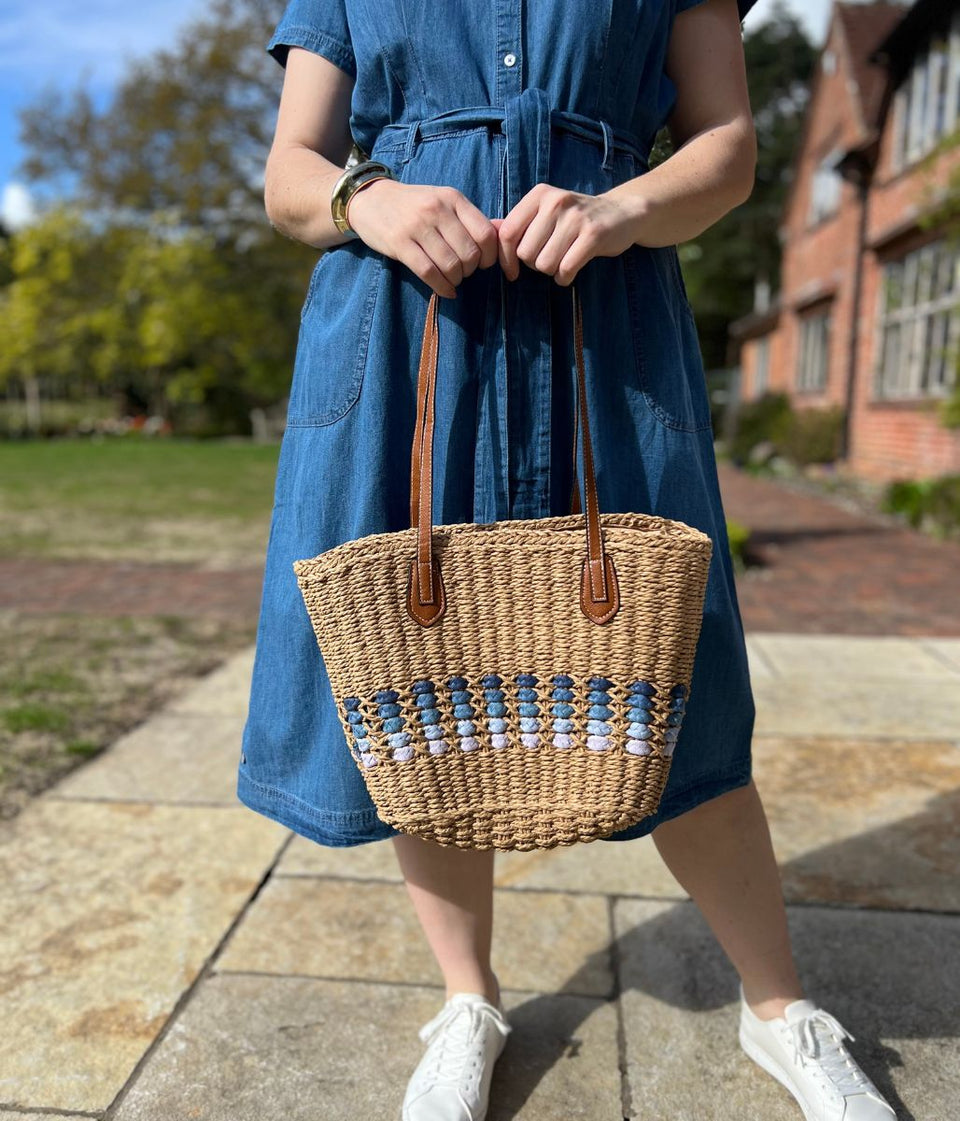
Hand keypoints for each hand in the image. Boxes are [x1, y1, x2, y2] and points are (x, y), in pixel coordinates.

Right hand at [346, 179, 500, 297]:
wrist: (370, 199)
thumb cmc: (414, 205)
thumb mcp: (444, 202)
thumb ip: (472, 218)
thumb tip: (505, 231)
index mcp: (453, 198)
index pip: (485, 234)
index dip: (489, 257)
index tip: (482, 264)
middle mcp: (437, 209)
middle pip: (469, 253)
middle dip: (470, 271)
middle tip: (463, 272)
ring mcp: (417, 226)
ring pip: (450, 265)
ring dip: (455, 280)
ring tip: (452, 280)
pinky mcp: (399, 243)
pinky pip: (428, 272)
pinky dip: (441, 287)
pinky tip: (445, 290)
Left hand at [493, 184, 637, 284]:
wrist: (621, 213)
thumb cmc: (575, 219)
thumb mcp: (545, 213)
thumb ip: (518, 224)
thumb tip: (486, 234)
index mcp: (539, 195)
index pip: (508, 233)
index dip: (506, 259)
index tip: (512, 272)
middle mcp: (556, 202)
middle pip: (526, 253)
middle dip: (535, 264)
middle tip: (551, 257)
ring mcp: (576, 217)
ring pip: (545, 264)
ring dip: (552, 271)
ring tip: (563, 260)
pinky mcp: (593, 235)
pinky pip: (566, 269)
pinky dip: (566, 277)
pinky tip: (572, 269)